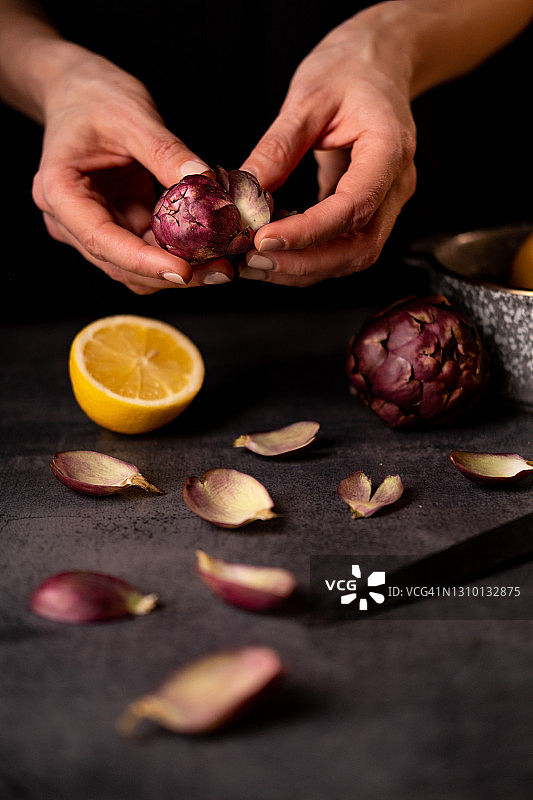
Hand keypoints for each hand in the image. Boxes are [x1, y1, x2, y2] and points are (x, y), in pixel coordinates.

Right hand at [31, 46, 233, 292]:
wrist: (78, 90)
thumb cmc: (94, 95)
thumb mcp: (132, 114)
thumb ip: (166, 151)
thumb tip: (204, 184)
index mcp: (60, 192)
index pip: (101, 240)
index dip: (143, 262)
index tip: (184, 271)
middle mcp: (69, 220)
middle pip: (120, 264)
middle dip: (171, 274)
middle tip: (221, 271)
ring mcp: (92, 227)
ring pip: (135, 268)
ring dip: (178, 272)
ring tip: (222, 264)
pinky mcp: (117, 227)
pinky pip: (147, 252)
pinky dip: (177, 255)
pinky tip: (209, 248)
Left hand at [240, 9, 416, 286]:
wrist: (380, 63)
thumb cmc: (350, 70)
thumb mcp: (307, 97)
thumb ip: (278, 148)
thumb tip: (245, 194)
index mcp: (389, 149)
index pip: (353, 206)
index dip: (309, 232)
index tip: (265, 240)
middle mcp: (396, 185)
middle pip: (360, 248)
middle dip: (305, 264)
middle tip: (254, 262)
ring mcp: (388, 202)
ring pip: (353, 256)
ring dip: (304, 269)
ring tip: (256, 263)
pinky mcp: (371, 210)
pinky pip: (344, 246)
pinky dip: (309, 257)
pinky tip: (275, 251)